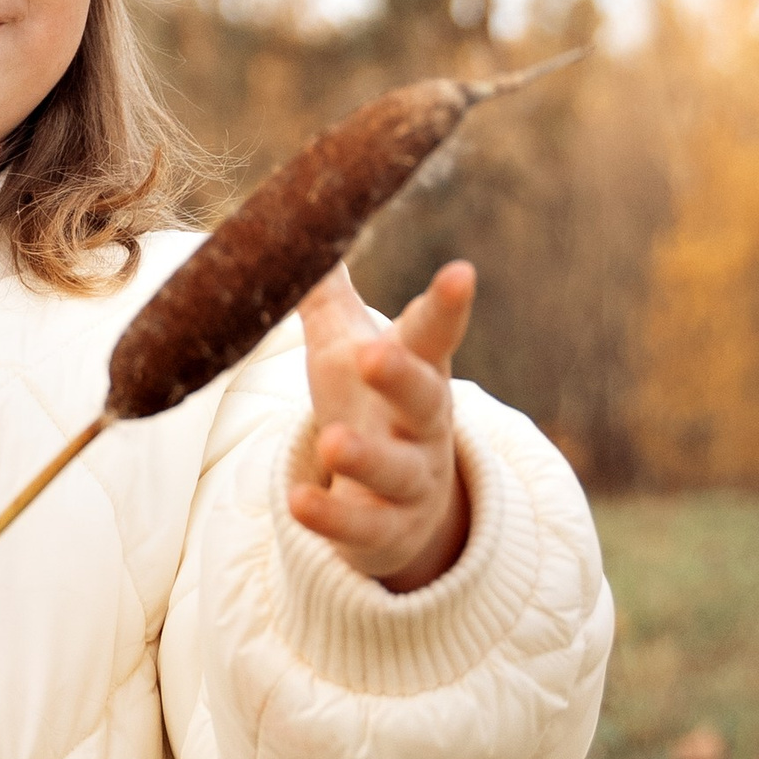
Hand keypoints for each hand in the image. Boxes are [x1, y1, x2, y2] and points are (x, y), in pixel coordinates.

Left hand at [289, 258, 474, 593]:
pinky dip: (331, 517)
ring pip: (396, 470)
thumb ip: (327, 293)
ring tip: (333, 441)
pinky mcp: (383, 531)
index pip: (435, 336)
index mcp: (418, 373)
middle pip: (424, 399)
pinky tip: (297, 503)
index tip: (460, 273)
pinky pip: (360, 527)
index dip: (447, 306)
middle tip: (374, 354)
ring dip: (367, 456)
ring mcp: (410, 482)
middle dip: (402, 377)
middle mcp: (424, 427)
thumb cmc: (369, 408)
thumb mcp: (345, 348)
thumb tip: (303, 227)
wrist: (400, 507)